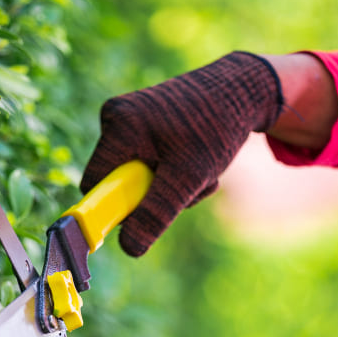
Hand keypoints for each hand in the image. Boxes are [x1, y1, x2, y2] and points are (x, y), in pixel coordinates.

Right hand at [81, 52, 281, 256]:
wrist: (242, 88)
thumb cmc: (216, 127)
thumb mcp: (188, 176)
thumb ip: (156, 212)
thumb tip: (129, 248)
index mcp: (119, 127)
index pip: (95, 185)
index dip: (118, 206)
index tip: (147, 214)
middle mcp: (116, 117)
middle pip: (119, 181)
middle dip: (155, 193)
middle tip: (191, 185)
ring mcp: (128, 117)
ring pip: (137, 173)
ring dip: (171, 183)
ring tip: (201, 166)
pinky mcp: (142, 120)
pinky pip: (148, 160)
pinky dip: (174, 168)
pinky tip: (197, 155)